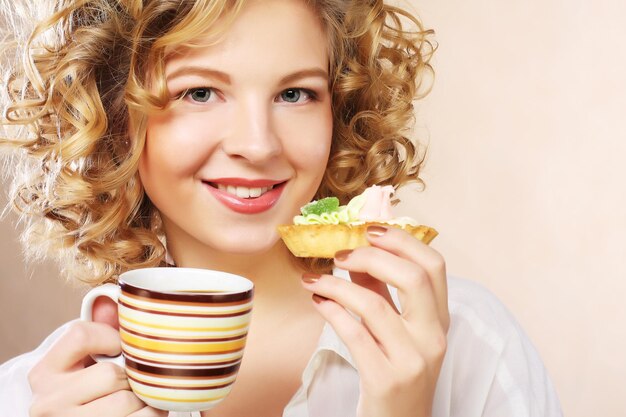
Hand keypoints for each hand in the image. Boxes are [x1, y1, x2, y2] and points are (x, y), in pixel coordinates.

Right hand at [28, 297, 166, 416]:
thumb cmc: (87, 388)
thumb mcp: (84, 359)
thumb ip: (101, 331)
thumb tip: (118, 299)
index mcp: (45, 371)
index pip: (80, 334)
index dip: (109, 336)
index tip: (117, 347)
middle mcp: (48, 401)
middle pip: (109, 374)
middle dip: (129, 374)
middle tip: (131, 377)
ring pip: (125, 401)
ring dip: (142, 397)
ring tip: (137, 395)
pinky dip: (150, 413)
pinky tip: (142, 410)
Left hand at [301, 225, 448, 416]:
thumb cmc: (396, 373)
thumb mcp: (397, 331)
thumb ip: (381, 292)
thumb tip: (356, 254)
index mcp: (439, 320)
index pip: (434, 265)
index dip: (402, 240)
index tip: (370, 231)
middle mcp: (433, 338)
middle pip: (413, 277)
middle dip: (372, 256)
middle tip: (340, 253)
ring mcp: (412, 360)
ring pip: (374, 304)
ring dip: (337, 285)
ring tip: (314, 280)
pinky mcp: (386, 380)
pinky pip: (354, 333)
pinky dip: (331, 310)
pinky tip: (318, 301)